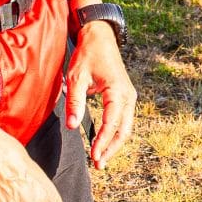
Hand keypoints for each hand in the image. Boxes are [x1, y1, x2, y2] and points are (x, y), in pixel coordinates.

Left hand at [66, 21, 135, 169]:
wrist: (100, 37)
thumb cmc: (88, 55)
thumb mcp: (76, 77)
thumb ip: (75, 102)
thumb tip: (72, 126)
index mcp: (118, 91)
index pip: (112, 123)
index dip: (102, 142)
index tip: (93, 156)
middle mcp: (128, 96)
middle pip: (123, 130)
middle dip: (111, 149)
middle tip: (97, 164)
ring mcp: (129, 97)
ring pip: (125, 127)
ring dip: (113, 143)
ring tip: (99, 158)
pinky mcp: (125, 97)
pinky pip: (123, 120)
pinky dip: (114, 133)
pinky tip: (103, 143)